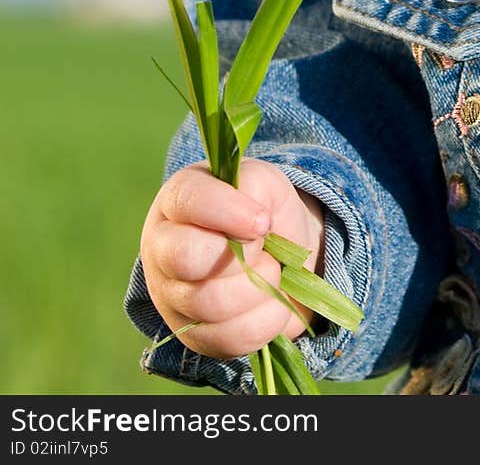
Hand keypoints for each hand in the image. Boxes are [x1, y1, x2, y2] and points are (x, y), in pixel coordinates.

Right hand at [140, 157, 324, 358]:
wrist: (275, 252)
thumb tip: (254, 224)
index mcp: (176, 201)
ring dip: (259, 287)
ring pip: (210, 303)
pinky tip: (273, 299)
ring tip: (271, 270)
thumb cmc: (260, 208)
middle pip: (186, 257)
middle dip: (240, 255)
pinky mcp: (195, 337)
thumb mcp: (263, 182)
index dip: (228, 212)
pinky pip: (230, 339)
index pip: (187, 201)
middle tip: (263, 247)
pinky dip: (266, 319)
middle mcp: (163, 249)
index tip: (263, 221)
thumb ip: (255, 187)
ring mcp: (173, 297)